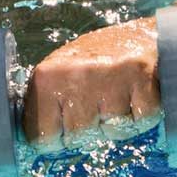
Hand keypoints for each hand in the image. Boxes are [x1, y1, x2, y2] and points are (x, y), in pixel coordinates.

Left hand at [25, 17, 158, 148]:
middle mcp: (75, 75)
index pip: (41, 138)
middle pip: (78, 138)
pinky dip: (142, 115)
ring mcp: (110, 78)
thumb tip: (33, 141)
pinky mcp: (142, 79)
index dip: (57, 138)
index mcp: (46, 76)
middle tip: (99, 103)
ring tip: (119, 95)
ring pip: (111, 133)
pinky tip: (137, 94)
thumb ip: (45, 104)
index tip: (67, 124)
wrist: (143, 35)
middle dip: (90, 129)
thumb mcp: (61, 74)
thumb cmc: (97, 60)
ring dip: (118, 122)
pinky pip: (140, 122)